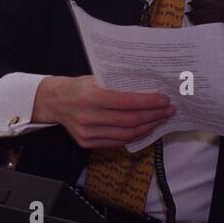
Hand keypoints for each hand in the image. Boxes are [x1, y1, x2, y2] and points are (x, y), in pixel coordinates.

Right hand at [33, 75, 174, 148]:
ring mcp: (88, 133)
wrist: (54, 102)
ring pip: (126, 135)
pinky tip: (145, 129)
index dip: (149, 103)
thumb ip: (117, 86)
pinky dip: (134, 136)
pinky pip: (117, 142)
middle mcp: (89, 117)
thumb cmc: (78, 87)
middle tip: (168, 111)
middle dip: (153, 116)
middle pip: (130, 121)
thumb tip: (148, 88)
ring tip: (160, 120)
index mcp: (91, 97)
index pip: (127, 103)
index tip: (165, 100)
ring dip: (147, 128)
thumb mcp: (95, 79)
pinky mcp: (87, 143)